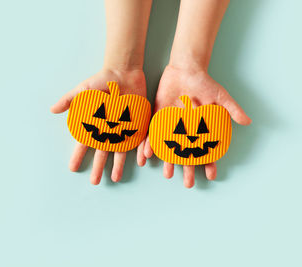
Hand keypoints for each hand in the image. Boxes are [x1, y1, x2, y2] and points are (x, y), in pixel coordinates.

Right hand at [51, 68, 146, 184]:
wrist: (122, 73)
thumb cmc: (101, 81)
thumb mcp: (83, 90)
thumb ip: (70, 100)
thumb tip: (52, 110)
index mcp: (95, 125)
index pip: (84, 144)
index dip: (78, 156)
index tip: (72, 168)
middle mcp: (109, 131)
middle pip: (102, 153)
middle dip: (98, 168)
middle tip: (94, 182)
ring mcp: (124, 129)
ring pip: (120, 152)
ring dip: (118, 166)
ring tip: (115, 179)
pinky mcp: (138, 125)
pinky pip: (139, 141)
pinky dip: (139, 151)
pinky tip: (140, 161)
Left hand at [144, 65, 251, 187]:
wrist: (185, 70)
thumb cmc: (204, 83)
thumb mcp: (220, 96)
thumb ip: (231, 109)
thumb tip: (247, 121)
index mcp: (201, 130)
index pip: (207, 150)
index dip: (210, 163)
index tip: (211, 175)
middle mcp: (186, 131)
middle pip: (187, 154)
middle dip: (188, 169)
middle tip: (188, 184)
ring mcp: (171, 126)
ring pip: (169, 148)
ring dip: (168, 161)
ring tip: (168, 174)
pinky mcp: (158, 118)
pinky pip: (153, 134)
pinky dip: (150, 144)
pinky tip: (147, 155)